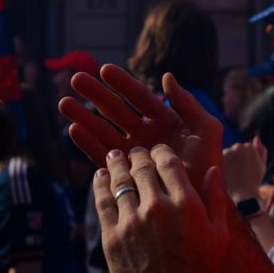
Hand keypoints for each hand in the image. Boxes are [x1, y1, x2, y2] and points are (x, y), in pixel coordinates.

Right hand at [62, 66, 223, 186]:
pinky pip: (102, 156)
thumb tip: (166, 76)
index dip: (122, 83)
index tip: (104, 69)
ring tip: (64, 103)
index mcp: (165, 121)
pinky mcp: (124, 175)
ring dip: (84, 117)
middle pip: (116, 111)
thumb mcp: (206, 130)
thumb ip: (189, 104)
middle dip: (96, 95)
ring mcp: (133, 155)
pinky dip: (87, 144)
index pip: (139, 97)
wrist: (202, 203)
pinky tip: (74, 130)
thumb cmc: (209, 166)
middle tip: (76, 79)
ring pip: (103, 131)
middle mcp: (146, 135)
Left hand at [94, 146, 230, 272]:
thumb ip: (216, 198)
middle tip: (135, 152)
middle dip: (138, 155)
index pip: (168, 161)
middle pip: (142, 166)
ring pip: (120, 180)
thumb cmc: (201, 272)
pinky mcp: (112, 237)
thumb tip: (212, 168)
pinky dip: (101, 184)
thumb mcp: (219, 234)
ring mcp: (132, 222)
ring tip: (115, 156)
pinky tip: (101, 176)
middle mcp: (158, 208)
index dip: (160, 151)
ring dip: (116, 163)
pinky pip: (102, 201)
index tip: (157, 151)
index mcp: (187, 203)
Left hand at [221, 137, 267, 202]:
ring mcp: (228, 152)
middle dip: (237, 159)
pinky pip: (220, 158)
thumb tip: (256, 137)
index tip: (246, 170)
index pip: (245, 149)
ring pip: (227, 154)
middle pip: (236, 150)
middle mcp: (239, 146)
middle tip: (239, 173)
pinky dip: (223, 165)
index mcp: (250, 147)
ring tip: (233, 174)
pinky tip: (227, 174)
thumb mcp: (262, 165)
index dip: (246, 160)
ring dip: (229, 161)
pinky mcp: (220, 159)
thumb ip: (261, 150)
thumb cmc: (254, 181)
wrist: (243, 193)